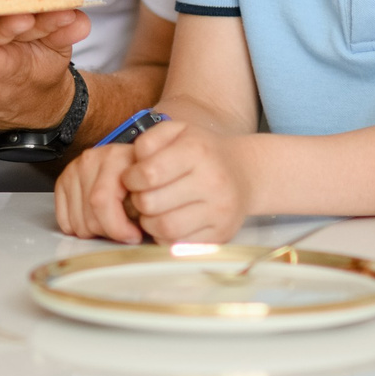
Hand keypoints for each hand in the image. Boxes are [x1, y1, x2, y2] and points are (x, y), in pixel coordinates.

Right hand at [54, 142, 147, 242]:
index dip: (119, 229)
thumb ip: (150, 210)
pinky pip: (64, 221)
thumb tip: (147, 236)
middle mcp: (91, 159)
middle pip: (89, 217)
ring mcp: (74, 169)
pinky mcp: (63, 181)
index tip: (134, 235)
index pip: (102, 202)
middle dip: (109, 233)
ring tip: (112, 222)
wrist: (133, 163)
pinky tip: (96, 219)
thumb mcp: (155, 191)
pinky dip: (79, 228)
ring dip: (95, 232)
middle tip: (125, 231)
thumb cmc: (144, 179)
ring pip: (77, 223)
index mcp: (115, 158)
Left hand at [121, 119, 247, 243]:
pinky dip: (166, 236)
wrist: (243, 173)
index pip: (148, 174)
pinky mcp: (222, 234)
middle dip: (138, 201)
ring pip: (164, 228)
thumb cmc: (201, 151)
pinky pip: (180, 244)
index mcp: (197, 151)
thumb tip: (133, 166)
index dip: (131, 178)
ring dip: (149, 222)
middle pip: (151, 203)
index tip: (133, 178)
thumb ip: (148, 140)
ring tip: (154, 210)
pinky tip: (169, 221)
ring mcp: (219, 211)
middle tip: (143, 195)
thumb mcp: (176, 131)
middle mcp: (212, 181)